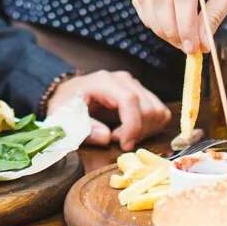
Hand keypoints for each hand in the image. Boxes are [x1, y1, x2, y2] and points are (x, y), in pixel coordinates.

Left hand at [49, 71, 168, 150]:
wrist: (71, 94)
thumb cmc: (67, 105)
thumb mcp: (65, 117)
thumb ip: (85, 128)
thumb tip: (107, 137)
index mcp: (104, 81)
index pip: (130, 100)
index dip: (132, 125)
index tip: (125, 145)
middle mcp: (123, 80)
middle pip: (147, 108)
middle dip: (136, 132)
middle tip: (117, 140)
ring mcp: (135, 85)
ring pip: (157, 111)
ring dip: (145, 131)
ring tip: (124, 135)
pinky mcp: (143, 94)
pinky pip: (160, 113)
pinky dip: (151, 127)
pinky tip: (133, 131)